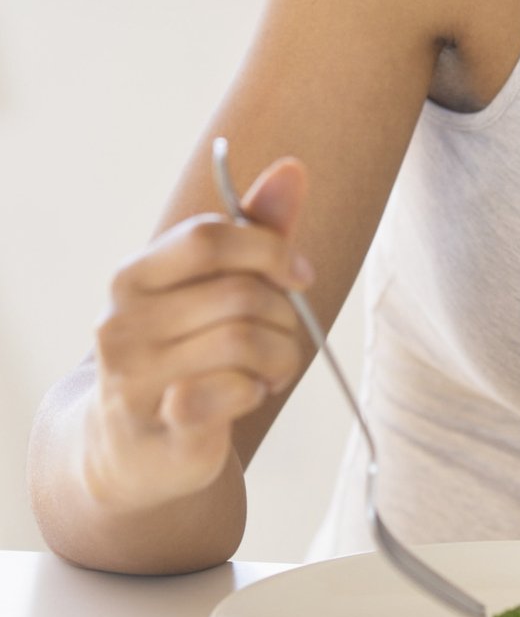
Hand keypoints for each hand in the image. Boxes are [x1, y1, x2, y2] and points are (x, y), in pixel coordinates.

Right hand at [86, 155, 312, 512]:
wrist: (135, 449)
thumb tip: (293, 167)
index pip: (208, 237)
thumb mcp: (215, 289)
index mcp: (133, 277)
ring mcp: (133, 376)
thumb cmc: (184, 355)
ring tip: (272, 369)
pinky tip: (246, 395)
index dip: (269, 250)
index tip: (300, 275)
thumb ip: (255, 231)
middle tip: (285, 337)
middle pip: (238, 292)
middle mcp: (121, 323)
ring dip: (281, 355)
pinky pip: (235, 389)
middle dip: (284, 314)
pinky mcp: (159, 423)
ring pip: (244, 340)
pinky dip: (256, 390)